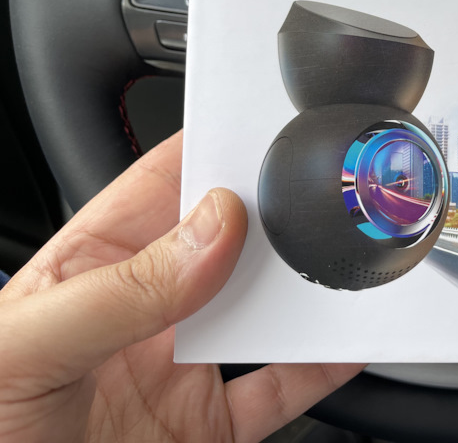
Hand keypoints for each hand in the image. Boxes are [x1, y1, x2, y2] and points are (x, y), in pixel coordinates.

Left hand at [0, 131, 362, 442]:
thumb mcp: (27, 346)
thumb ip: (122, 290)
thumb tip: (214, 227)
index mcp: (90, 268)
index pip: (161, 185)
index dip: (213, 147)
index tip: (268, 128)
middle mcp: (143, 311)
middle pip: (229, 243)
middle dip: (277, 215)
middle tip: (323, 196)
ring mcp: (180, 369)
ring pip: (264, 312)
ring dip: (306, 290)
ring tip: (343, 264)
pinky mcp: (208, 426)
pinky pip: (279, 389)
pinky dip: (319, 368)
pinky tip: (343, 344)